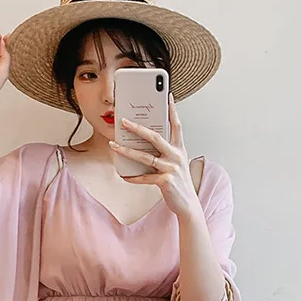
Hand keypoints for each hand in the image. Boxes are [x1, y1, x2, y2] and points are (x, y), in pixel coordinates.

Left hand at [109, 95, 200, 219]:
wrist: (188, 204)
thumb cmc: (178, 181)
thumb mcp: (174, 162)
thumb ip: (163, 151)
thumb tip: (141, 142)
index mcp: (179, 148)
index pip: (176, 125)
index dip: (172, 110)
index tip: (168, 96)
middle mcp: (176, 155)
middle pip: (155, 137)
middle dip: (137, 128)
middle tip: (123, 120)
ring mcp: (171, 168)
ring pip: (145, 157)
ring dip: (126, 151)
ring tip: (113, 145)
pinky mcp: (166, 181)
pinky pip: (145, 177)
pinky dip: (132, 177)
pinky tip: (123, 175)